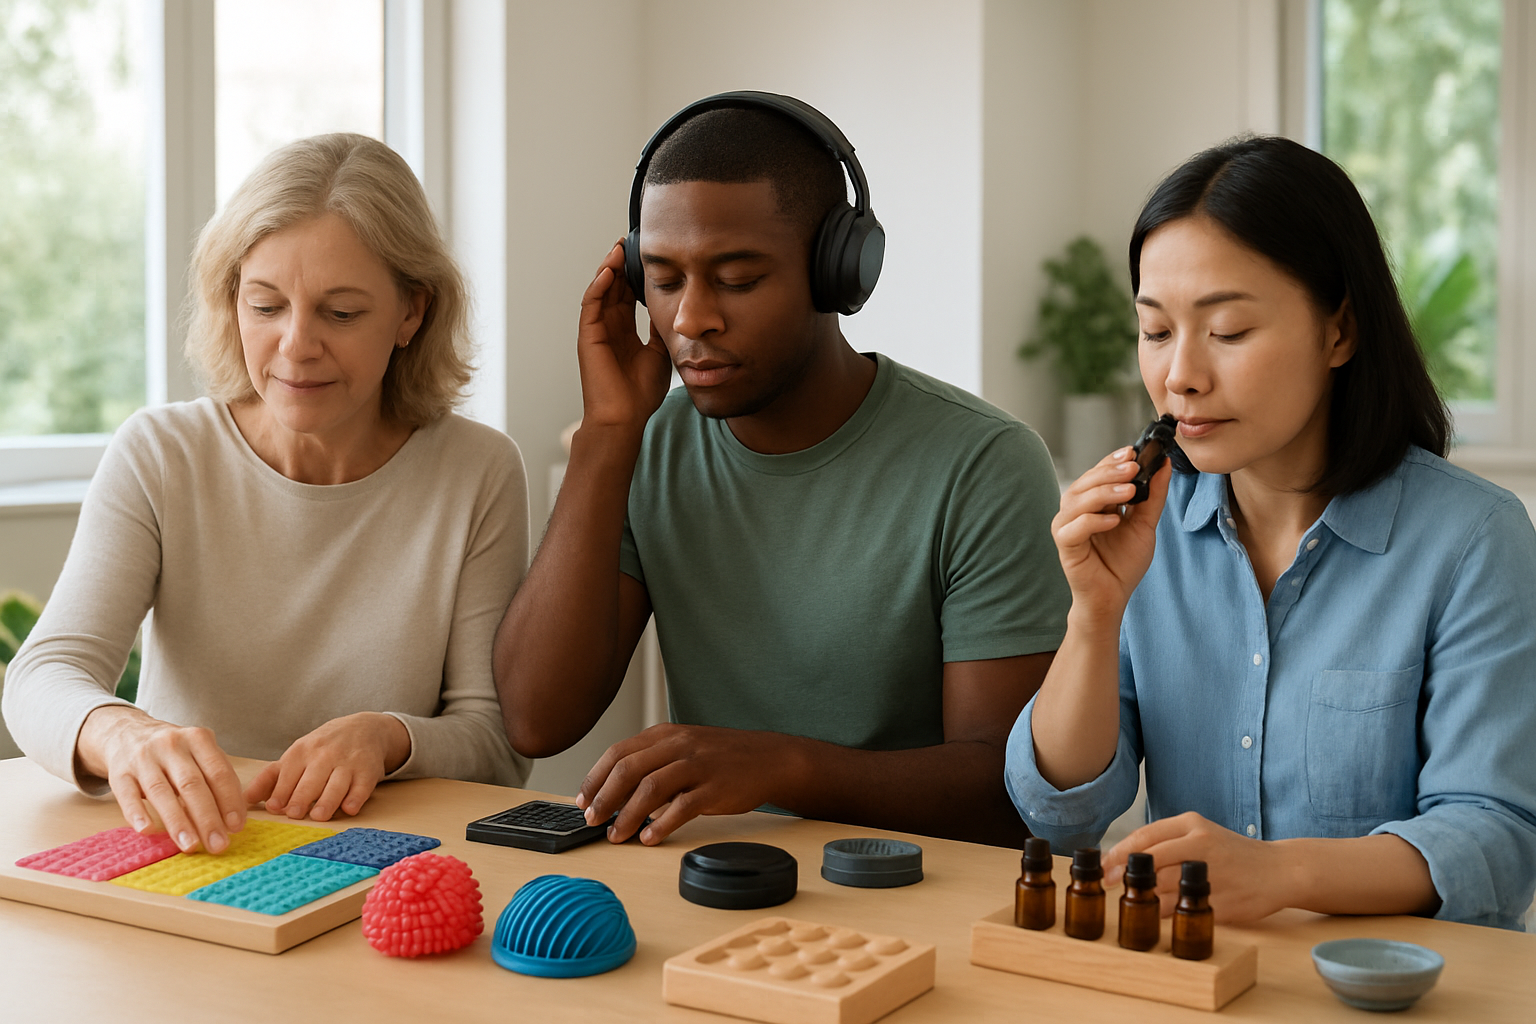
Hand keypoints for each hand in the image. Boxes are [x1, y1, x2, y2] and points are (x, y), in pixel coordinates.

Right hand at [75, 705, 244, 852]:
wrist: (127, 733)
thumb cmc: (174, 751)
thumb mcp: (198, 752)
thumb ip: (215, 778)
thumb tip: (232, 818)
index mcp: (198, 739)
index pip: (218, 772)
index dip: (229, 801)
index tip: (236, 827)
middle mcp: (171, 745)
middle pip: (192, 784)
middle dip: (207, 818)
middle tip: (218, 845)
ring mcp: (143, 758)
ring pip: (161, 792)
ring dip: (177, 822)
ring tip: (190, 846)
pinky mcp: (118, 773)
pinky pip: (127, 796)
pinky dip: (137, 814)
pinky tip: (148, 831)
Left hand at [244, 713, 410, 820]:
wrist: (363, 729)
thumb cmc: (322, 748)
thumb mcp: (296, 755)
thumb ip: (271, 777)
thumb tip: (245, 800)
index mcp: (302, 752)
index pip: (289, 774)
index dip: (281, 792)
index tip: (275, 807)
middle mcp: (325, 756)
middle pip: (311, 780)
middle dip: (302, 797)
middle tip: (295, 814)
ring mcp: (347, 764)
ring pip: (336, 784)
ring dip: (328, 800)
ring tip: (319, 816)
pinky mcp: (368, 772)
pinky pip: (362, 787)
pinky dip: (356, 798)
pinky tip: (349, 808)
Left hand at [575, 724, 802, 844]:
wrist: (769, 758)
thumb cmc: (723, 757)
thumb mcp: (685, 748)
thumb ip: (654, 764)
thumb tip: (618, 794)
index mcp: (666, 734)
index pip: (618, 752)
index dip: (595, 777)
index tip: (583, 799)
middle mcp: (678, 745)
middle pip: (628, 769)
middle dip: (604, 798)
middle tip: (592, 819)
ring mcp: (697, 765)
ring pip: (650, 788)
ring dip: (627, 815)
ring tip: (617, 835)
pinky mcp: (714, 788)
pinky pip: (681, 807)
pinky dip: (661, 824)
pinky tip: (650, 837)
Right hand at [576, 241, 671, 431]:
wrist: (625, 417)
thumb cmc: (640, 394)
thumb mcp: (659, 353)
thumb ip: (660, 329)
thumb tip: (671, 306)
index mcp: (624, 332)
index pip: (627, 295)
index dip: (635, 276)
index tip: (646, 257)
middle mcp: (608, 328)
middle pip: (613, 287)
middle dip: (621, 264)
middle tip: (632, 242)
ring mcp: (596, 331)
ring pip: (600, 290)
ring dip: (609, 268)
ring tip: (619, 248)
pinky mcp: (588, 336)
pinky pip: (591, 304)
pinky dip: (598, 286)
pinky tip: (609, 271)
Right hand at [1052, 448, 1170, 621]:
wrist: (1113, 597)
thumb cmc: (1123, 563)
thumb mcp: (1145, 525)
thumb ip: (1153, 496)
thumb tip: (1164, 465)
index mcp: (1093, 502)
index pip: (1098, 473)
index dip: (1113, 460)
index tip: (1134, 451)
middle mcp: (1076, 511)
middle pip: (1086, 482)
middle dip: (1110, 472)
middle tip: (1133, 466)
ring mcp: (1067, 527)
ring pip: (1077, 500)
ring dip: (1104, 492)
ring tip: (1130, 491)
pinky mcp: (1064, 545)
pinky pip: (1074, 527)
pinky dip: (1093, 521)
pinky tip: (1113, 521)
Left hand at [1102, 811, 1288, 922]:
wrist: (1280, 870)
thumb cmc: (1232, 853)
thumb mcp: (1200, 834)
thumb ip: (1167, 842)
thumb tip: (1123, 860)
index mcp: (1192, 825)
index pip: (1145, 836)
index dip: (1119, 853)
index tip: (1103, 865)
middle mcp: (1202, 845)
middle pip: (1151, 861)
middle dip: (1126, 875)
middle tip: (1110, 884)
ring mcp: (1213, 873)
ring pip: (1164, 887)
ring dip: (1144, 897)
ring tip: (1134, 901)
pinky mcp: (1223, 900)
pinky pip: (1185, 909)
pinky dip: (1168, 913)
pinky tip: (1160, 915)